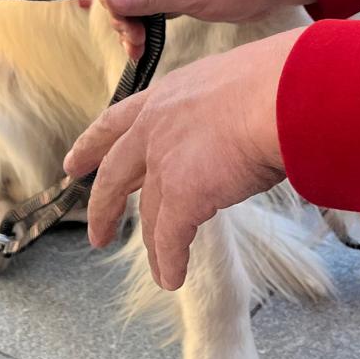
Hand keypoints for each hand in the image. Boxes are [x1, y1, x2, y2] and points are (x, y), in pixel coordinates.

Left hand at [64, 30, 297, 289]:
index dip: (94, 144)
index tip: (74, 164)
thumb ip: (220, 110)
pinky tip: (172, 278)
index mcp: (167, 94)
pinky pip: (170, 238)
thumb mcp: (234, 83)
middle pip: (115, 173)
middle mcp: (155, 127)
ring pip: (150, 212)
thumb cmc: (281, 80)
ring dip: (152, 244)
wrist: (285, 94)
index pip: (118, 120)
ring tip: (157, 268)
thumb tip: (238, 131)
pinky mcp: (181, 194)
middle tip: (96, 231)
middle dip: (103, 204)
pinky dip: (170, 261)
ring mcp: (164, 161)